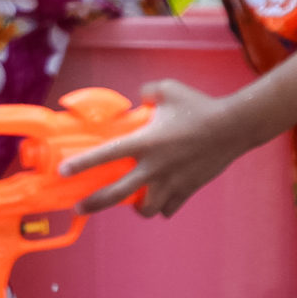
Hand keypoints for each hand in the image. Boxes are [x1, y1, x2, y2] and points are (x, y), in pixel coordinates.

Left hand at [60, 79, 244, 217]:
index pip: (106, 154)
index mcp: (145, 141)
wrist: (233, 127)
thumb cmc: (199, 106)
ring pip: (146, 208)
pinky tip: (160, 197)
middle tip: (79, 207)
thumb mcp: (167, 89)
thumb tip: (138, 99)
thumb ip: (146, 92)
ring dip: (136, 207)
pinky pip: (170, 207)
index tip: (63, 171)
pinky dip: (163, 205)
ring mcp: (171, 181)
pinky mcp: (188, 189)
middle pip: (117, 193)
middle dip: (94, 203)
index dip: (82, 163)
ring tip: (133, 202)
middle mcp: (154, 166)